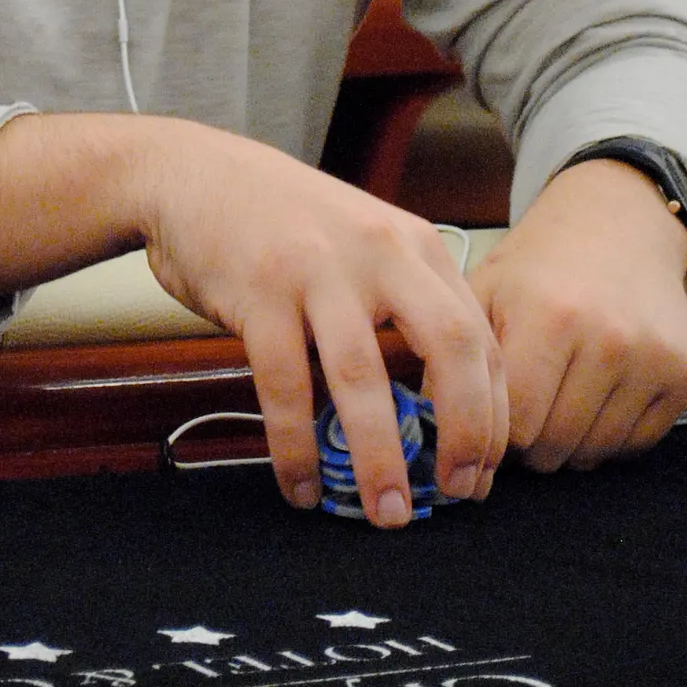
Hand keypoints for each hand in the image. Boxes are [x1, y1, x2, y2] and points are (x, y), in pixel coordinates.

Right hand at [132, 121, 507, 524]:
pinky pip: (284, 385)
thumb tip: (440, 407)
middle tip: (459, 492)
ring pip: (363, 375)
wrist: (193, 174)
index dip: (493, 412)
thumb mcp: (363, 242)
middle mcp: (377, 252)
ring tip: (386, 512)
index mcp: (414, 245)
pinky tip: (301, 486)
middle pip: (448, 346)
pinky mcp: (258, 292)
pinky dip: (295, 446)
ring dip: (380, 456)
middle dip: (465, 430)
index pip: (478, 337)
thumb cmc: (283, 221)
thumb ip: (404, 302)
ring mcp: (317, 269)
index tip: (484, 470)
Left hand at [469, 160, 686, 468]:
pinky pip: (636, 445)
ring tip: (554, 400)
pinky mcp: (685, 375)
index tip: (486, 416)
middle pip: (554, 446)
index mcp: (548, 316)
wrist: (619, 226)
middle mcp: (608, 340)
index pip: (513, 423)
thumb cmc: (539, 266)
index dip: (491, 430)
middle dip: (527, 443)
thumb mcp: (483, 292)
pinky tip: (593, 398)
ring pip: (594, 452)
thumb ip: (451, 358)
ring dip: (567, 443)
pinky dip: (608, 437)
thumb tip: (424, 430)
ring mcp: (653, 359)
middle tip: (520, 412)